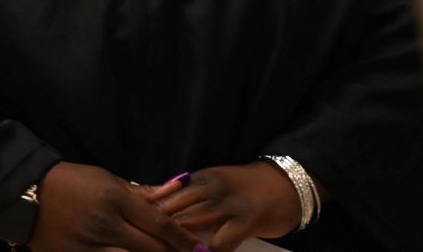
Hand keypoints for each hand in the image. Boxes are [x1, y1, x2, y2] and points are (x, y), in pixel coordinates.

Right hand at [27, 162, 204, 251]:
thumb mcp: (107, 179)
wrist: (29, 194)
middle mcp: (106, 224)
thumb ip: (140, 193)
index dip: (183, 240)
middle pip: (151, 248)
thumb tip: (173, 192)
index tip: (201, 249)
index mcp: (115, 199)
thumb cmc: (72, 181)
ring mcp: (91, 245)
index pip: (159, 224)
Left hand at [146, 163, 302, 250]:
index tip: (134, 228)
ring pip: (191, 225)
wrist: (288, 183)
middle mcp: (210, 187)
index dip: (148, 214)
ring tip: (165, 251)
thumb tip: (160, 209)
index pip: (165, 196)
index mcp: (200, 179)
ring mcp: (228, 203)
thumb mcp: (217, 185)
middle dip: (157, 230)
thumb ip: (192, 196)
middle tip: (145, 244)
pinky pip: (221, 242)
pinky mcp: (246, 220)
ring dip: (177, 243)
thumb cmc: (249, 189)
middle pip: (173, 210)